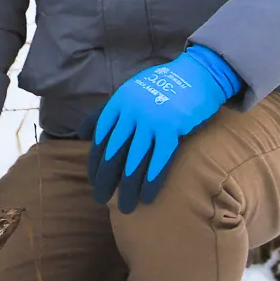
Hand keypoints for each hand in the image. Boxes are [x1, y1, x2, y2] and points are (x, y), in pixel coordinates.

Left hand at [88, 45, 241, 212]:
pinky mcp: (172, 128)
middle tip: (101, 199)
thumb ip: (106, 112)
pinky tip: (147, 197)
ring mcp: (152, 121)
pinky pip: (159, 161)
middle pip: (114, 153)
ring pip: (135, 162)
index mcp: (119, 102)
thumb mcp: (129, 91)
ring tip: (125, 207)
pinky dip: (152, 182)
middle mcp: (132, 112)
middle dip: (106, 180)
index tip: (94, 180)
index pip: (100, 138)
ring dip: (128, 188)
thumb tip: (82, 133)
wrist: (197, 74)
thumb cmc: (162, 85)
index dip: (96, 163)